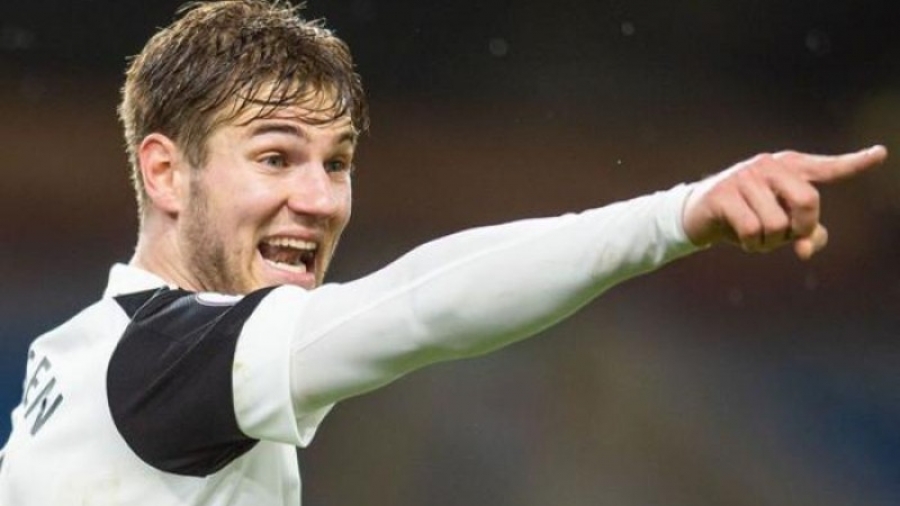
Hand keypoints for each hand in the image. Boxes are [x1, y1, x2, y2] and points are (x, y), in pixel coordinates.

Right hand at [682, 145, 887, 259]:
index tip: (881, 154)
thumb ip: (805, 234)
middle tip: (787, 236)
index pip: (827, 168)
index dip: (854, 163)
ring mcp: (745, 177)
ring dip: (769, 242)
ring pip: (778, 223)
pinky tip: (741, 239)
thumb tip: (806, 248)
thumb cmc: (745, 216)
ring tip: (755, 237)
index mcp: (788, 168)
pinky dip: (751, 244)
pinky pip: (752, 230)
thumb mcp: (779, 225)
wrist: (696, 215)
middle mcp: (769, 166)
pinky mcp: (723, 194)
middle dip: (801, 227)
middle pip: (809, 201)